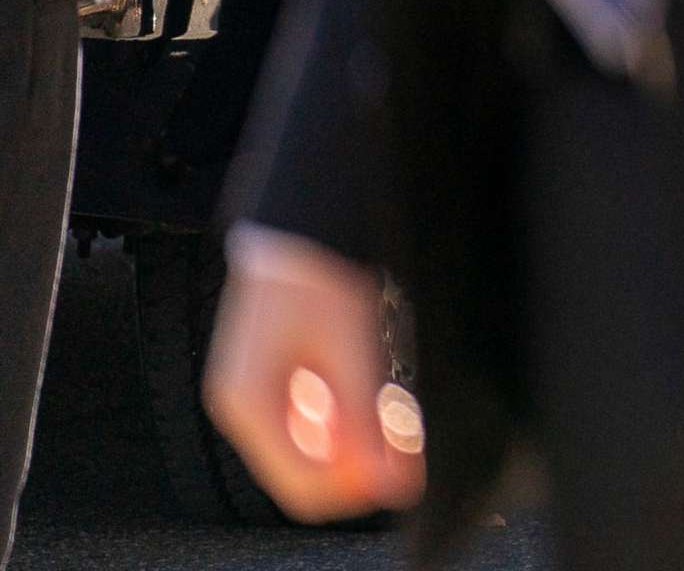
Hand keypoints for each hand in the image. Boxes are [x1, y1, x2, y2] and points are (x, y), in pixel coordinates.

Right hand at [202, 246, 424, 521]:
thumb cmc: (317, 277)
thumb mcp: (353, 347)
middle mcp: (245, 410)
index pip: (304, 486)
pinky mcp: (271, 388)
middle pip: (304, 477)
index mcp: (252, 405)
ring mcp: (254, 400)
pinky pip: (308, 430)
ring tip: (387, 418)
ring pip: (308, 456)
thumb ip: (366, 416)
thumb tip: (388, 475)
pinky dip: (341, 428)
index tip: (401, 470)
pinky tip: (365, 402)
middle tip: (400, 444)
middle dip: (357, 467)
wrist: (298, 235)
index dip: (358, 487)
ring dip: (352, 448)